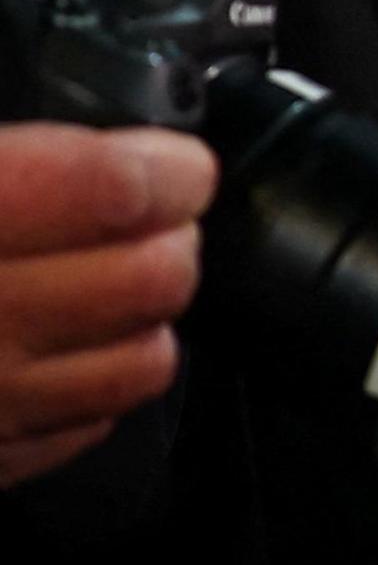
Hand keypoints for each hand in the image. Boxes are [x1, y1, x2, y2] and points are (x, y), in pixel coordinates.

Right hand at [0, 124, 214, 484]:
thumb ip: (12, 157)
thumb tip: (102, 142)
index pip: (112, 191)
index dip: (166, 169)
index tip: (175, 164)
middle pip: (154, 277)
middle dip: (166, 239)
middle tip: (143, 219)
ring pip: (145, 359)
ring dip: (140, 317)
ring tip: (99, 282)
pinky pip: (90, 422)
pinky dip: (88, 384)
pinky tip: (53, 349)